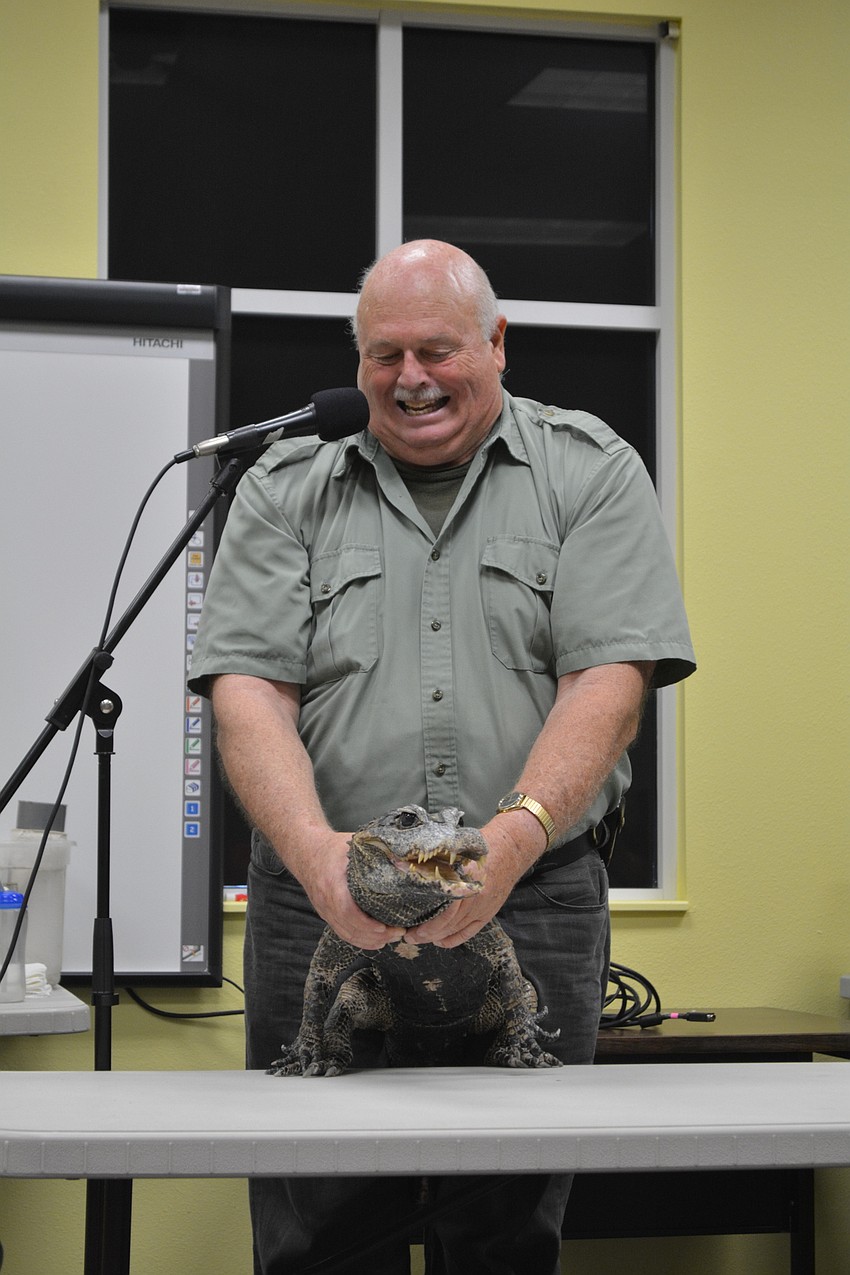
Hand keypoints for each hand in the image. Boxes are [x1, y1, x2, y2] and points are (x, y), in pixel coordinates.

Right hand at [298, 829, 405, 949]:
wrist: (307, 852)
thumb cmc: (331, 848)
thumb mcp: (354, 845)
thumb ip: (377, 854)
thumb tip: (405, 864)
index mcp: (333, 883)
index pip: (346, 910)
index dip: (365, 924)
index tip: (384, 926)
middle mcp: (326, 901)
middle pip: (349, 928)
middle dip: (375, 936)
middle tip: (398, 932)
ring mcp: (325, 910)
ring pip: (346, 934)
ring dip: (370, 941)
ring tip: (392, 937)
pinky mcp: (327, 914)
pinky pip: (343, 933)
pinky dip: (360, 940)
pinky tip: (376, 941)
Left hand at [402, 817, 539, 948]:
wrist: (509, 851)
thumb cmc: (478, 848)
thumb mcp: (454, 851)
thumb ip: (434, 863)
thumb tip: (402, 866)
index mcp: (463, 882)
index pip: (443, 912)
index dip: (425, 924)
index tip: (407, 927)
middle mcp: (473, 898)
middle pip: (446, 924)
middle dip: (425, 934)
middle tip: (408, 937)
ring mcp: (482, 908)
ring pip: (455, 929)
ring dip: (436, 937)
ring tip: (419, 939)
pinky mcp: (488, 913)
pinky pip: (469, 932)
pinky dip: (453, 939)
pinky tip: (440, 942)